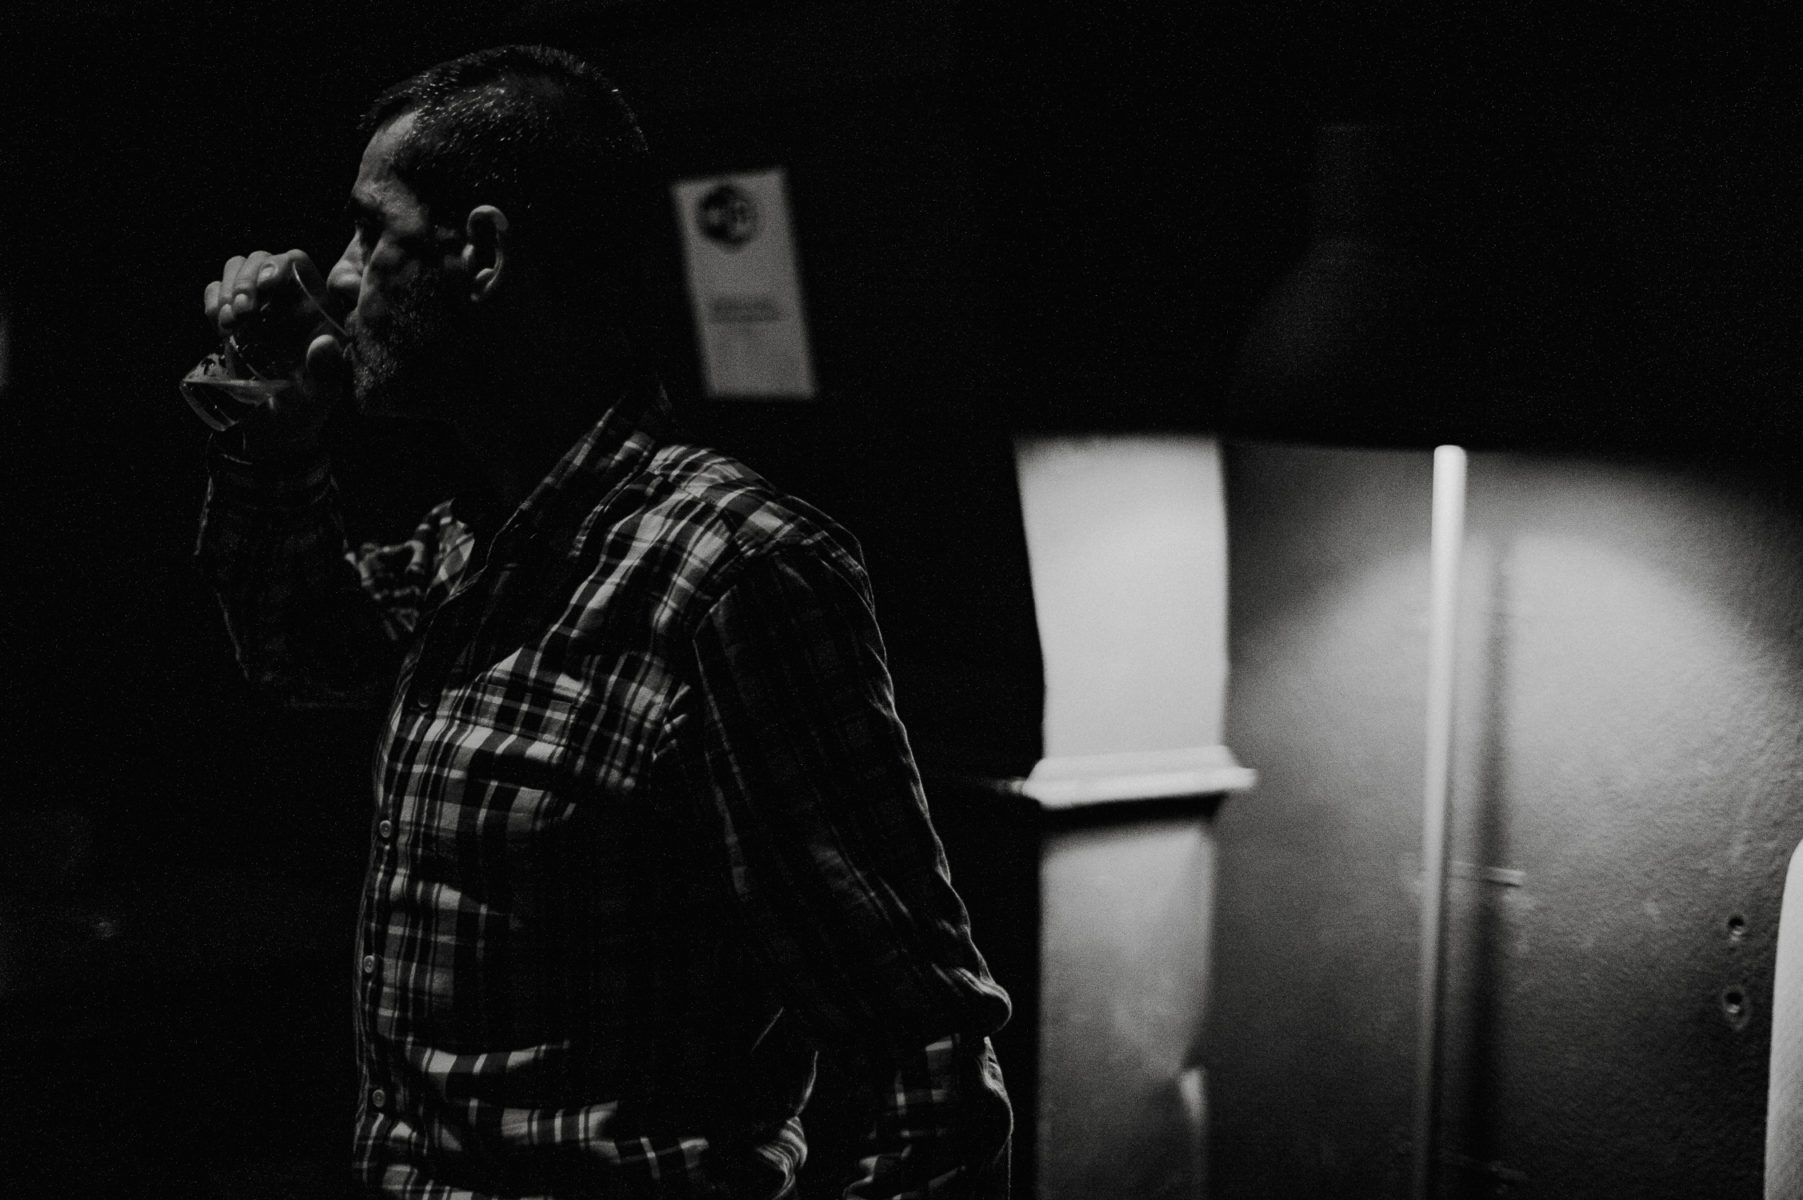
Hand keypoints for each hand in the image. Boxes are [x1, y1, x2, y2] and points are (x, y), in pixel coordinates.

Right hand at [202, 249, 346, 455]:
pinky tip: (218, 324)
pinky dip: (212, 299)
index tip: (265, 289)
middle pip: (261, 259)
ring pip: (236, 268)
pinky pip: (215, 290)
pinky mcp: (231, 320)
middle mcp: (285, 302)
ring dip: (227, 288)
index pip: (296, 264)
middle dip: (245, 279)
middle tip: (241, 316)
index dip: (278, 265)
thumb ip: (326, 374)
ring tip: (230, 324)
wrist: (273, 430)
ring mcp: (256, 308)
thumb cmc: (305, 411)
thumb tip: (325, 344)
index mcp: (314, 309)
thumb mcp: (320, 398)